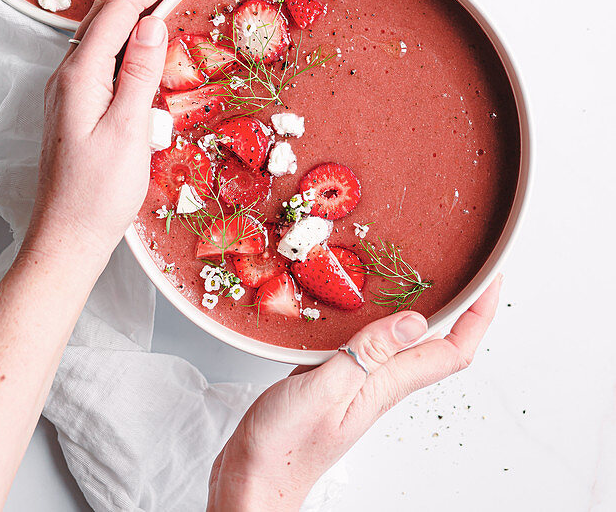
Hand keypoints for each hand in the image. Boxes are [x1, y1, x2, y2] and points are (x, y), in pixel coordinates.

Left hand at [23, 0, 202, 271]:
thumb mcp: (128, 132)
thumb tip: (151, 20)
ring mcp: (69, 89)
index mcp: (80, 75)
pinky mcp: (76, 104)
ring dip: (137, 6)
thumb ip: (139, 73)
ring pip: (103, 30)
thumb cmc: (98, 195)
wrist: (66, 238)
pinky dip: (129, 34)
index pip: (120, 9)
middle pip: (107, 11)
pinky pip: (104, 53)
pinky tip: (149, 42)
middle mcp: (68, 74)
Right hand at [208, 277, 501, 511]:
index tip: (491, 280)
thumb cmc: (285, 445)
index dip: (478, 316)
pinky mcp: (338, 378)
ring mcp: (361, 382)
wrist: (255, 479)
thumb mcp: (325, 389)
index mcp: (387, 385)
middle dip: (461, 306)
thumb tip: (416, 321)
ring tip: (427, 272)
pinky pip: (373, 343)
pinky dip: (380, 316)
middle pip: (437, 344)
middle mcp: (382, 383)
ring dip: (424, 308)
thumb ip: (367, 353)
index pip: (452, 351)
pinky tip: (366, 300)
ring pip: (406, 341)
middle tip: (470, 266)